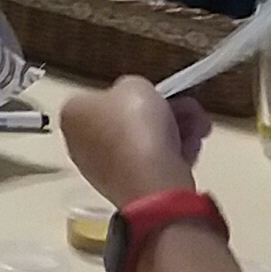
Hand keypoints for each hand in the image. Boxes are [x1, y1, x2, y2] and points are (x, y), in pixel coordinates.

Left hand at [60, 76, 208, 205]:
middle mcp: (79, 142)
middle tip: (188, 109)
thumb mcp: (135, 85)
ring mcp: (102, 168)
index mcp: (72, 113)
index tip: (157, 93)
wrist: (152, 182)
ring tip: (198, 128)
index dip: (135, 93)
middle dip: (164, 111)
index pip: (105, 96)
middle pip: (128, 119)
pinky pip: (150, 163)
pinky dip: (171, 154)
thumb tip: (135, 97)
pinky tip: (190, 148)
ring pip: (144, 141)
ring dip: (175, 130)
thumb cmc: (135, 127)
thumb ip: (133, 86)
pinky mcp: (125, 187)